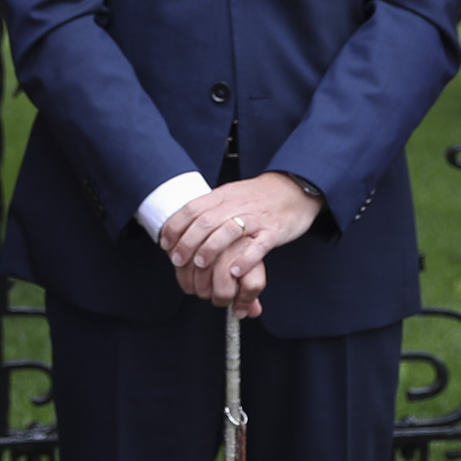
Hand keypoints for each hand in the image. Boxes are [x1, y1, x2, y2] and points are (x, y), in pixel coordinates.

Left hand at [159, 174, 322, 315]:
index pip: (192, 209)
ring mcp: (256, 219)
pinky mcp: (274, 232)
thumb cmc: (258, 197)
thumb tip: (180, 227)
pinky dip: (244, 260)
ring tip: (201, 264)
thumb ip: (208, 209)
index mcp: (223, 196)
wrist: (294, 188)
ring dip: (210, 248)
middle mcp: (237, 205)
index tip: (165, 244)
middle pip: (206, 221)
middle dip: (188, 242)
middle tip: (179, 260)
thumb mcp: (230, 196)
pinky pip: (258, 246)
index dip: (175, 227)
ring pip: (228, 231)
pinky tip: (234, 272)